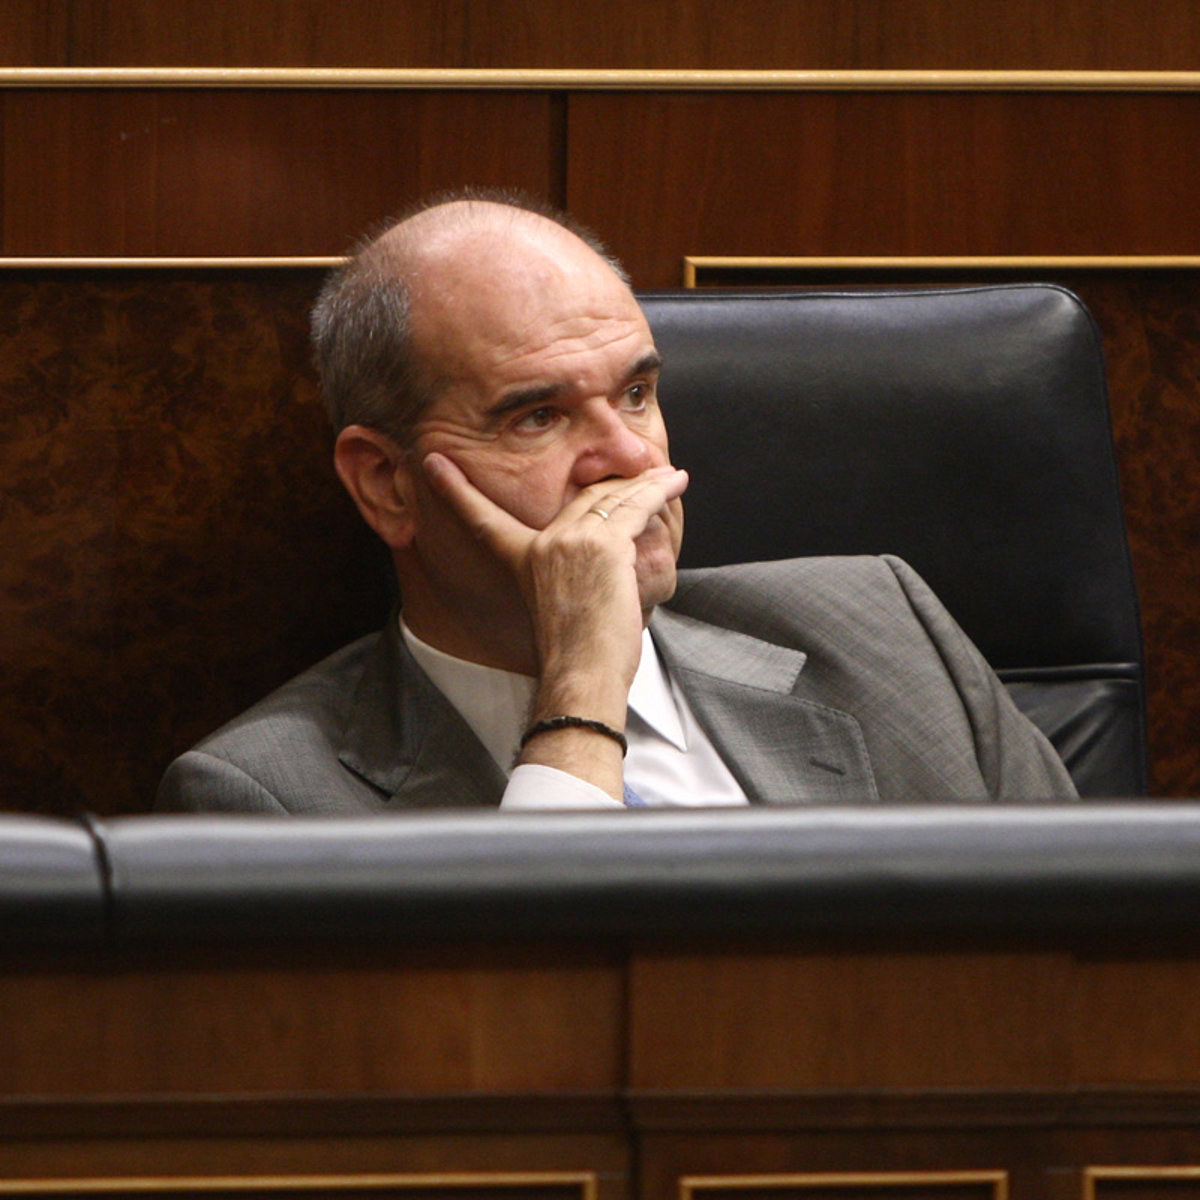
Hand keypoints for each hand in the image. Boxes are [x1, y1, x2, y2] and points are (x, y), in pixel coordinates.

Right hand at [423, 454, 687, 696]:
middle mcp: (543, 542)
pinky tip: (674, 483)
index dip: (455, 490)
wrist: (583, 675)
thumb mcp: (557, 607)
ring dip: (647, 484)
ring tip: (669, 475)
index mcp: (522, 557)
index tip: (432, 463)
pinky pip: (638, 507)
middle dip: (615, 480)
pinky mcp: (605, 545)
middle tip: (642, 469)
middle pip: (582, 495)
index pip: (483, 517)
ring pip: (614, 497)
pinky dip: (660, 493)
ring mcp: (573, 541)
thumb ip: (565, 575)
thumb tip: (593, 566)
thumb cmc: (577, 654)